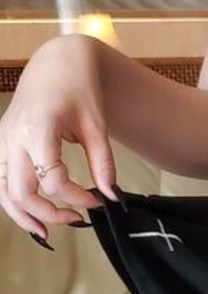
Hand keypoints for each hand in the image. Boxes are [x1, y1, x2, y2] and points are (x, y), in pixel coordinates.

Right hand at [0, 35, 119, 242]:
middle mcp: (13, 135)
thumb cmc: (78, 88)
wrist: (57, 62)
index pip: (52, 179)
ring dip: (22, 214)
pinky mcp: (1, 141)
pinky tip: (31, 214)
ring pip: (1, 189)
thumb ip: (103, 162)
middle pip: (21, 190)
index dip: (76, 197)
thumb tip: (111, 196)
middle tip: (75, 221)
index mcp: (38, 128)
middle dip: (48, 213)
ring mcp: (2, 138)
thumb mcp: (97, 124)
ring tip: (46, 232)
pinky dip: (12, 200)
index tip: (97, 200)